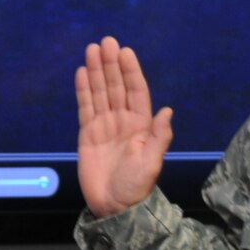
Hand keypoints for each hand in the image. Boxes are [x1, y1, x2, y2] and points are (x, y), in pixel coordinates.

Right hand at [75, 37, 173, 218]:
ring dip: (97, 71)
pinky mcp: (88, 134)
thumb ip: (160, 137)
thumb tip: (167, 111)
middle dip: (111, 64)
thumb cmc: (136, 187)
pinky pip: (85, 107)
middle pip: (116, 87)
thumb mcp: (152, 163)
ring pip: (100, 92)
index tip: (124, 52)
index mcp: (141, 125)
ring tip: (92, 50)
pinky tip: (82, 73)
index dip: (130, 71)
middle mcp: (123, 120)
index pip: (136, 91)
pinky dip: (84, 90)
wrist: (115, 207)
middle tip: (105, 42)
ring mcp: (104, 125)